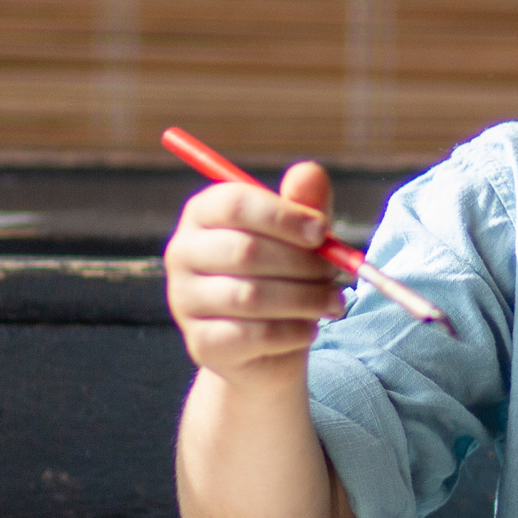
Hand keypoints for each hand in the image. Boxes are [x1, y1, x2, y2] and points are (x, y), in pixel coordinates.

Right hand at [164, 161, 344, 389]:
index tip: (322, 232)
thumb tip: (311, 172)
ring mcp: (185, 300)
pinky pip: (253, 335)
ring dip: (305, 299)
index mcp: (204, 213)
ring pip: (251, 296)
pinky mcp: (200, 343)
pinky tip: (310, 328)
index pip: (235, 204)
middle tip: (334, 274)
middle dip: (302, 264)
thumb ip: (306, 204)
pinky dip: (293, 332)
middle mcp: (183, 253)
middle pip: (244, 251)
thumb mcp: (301, 236)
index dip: (283, 216)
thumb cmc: (284, 276)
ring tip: (333, 302)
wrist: (267, 346)